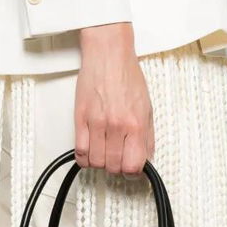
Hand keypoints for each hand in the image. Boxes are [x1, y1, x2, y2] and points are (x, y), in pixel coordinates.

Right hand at [74, 22, 154, 176]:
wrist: (108, 53)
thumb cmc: (127, 76)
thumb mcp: (147, 107)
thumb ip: (147, 136)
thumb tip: (146, 159)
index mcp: (136, 124)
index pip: (133, 166)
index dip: (132, 173)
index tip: (130, 168)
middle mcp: (116, 126)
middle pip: (113, 167)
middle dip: (116, 167)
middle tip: (117, 157)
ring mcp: (97, 123)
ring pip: (96, 162)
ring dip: (100, 162)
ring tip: (103, 153)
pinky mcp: (81, 118)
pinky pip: (80, 151)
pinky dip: (84, 157)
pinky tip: (90, 151)